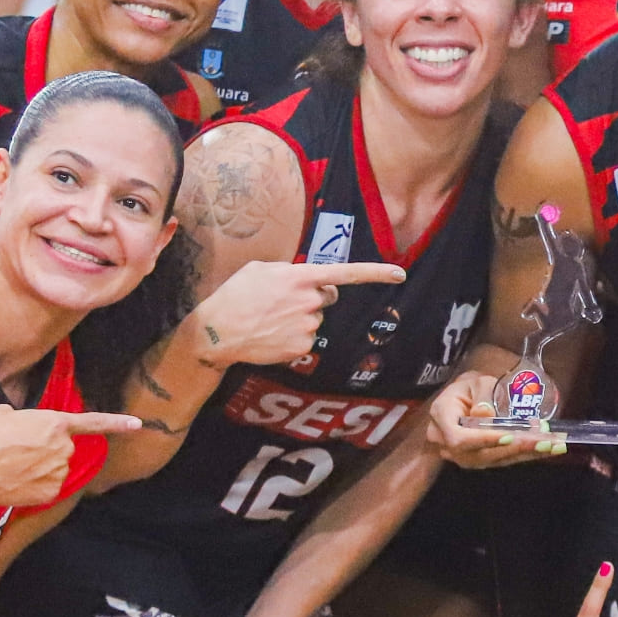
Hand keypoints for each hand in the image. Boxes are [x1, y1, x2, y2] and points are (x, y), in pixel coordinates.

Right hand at [0, 403, 143, 507]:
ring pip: (55, 470)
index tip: (138, 424)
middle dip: (46, 452)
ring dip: (40, 469)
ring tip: (13, 467)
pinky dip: (35, 487)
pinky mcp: (51, 491)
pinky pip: (48, 488)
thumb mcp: (5, 414)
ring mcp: (60, 471)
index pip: (94, 422)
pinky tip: (16, 482)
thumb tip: (18, 424)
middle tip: (18, 452)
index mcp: (56, 423)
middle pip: (63, 450)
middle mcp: (64, 447)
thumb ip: (25, 419)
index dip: (117, 423)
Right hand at [195, 258, 407, 369]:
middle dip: (314, 297)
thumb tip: (306, 277)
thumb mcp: (260, 269)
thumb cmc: (235, 296)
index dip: (376, 273)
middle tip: (283, 301)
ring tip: (270, 318)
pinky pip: (307, 339)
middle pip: (328, 297)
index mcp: (300, 277)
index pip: (346, 273)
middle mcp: (309, 301)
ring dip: (299, 318)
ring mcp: (308, 326)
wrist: (217, 332)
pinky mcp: (303, 348)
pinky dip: (293, 337)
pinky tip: (272, 334)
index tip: (400, 273)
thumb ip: (290, 270)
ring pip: (315, 319)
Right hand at [432, 365, 568, 467]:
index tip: (510, 436)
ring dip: (525, 454)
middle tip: (544, 442)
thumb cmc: (468, 388)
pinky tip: (547, 449)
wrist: (462, 401)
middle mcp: (447, 443)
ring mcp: (462, 456)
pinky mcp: (478, 461)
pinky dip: (524, 455)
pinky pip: (501, 460)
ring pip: (494, 460)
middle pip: (480, 454)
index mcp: (441, 418)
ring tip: (553, 446)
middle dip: (515, 448)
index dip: (485, 440)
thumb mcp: (476, 381)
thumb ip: (482, 394)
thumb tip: (486, 414)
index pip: (460, 438)